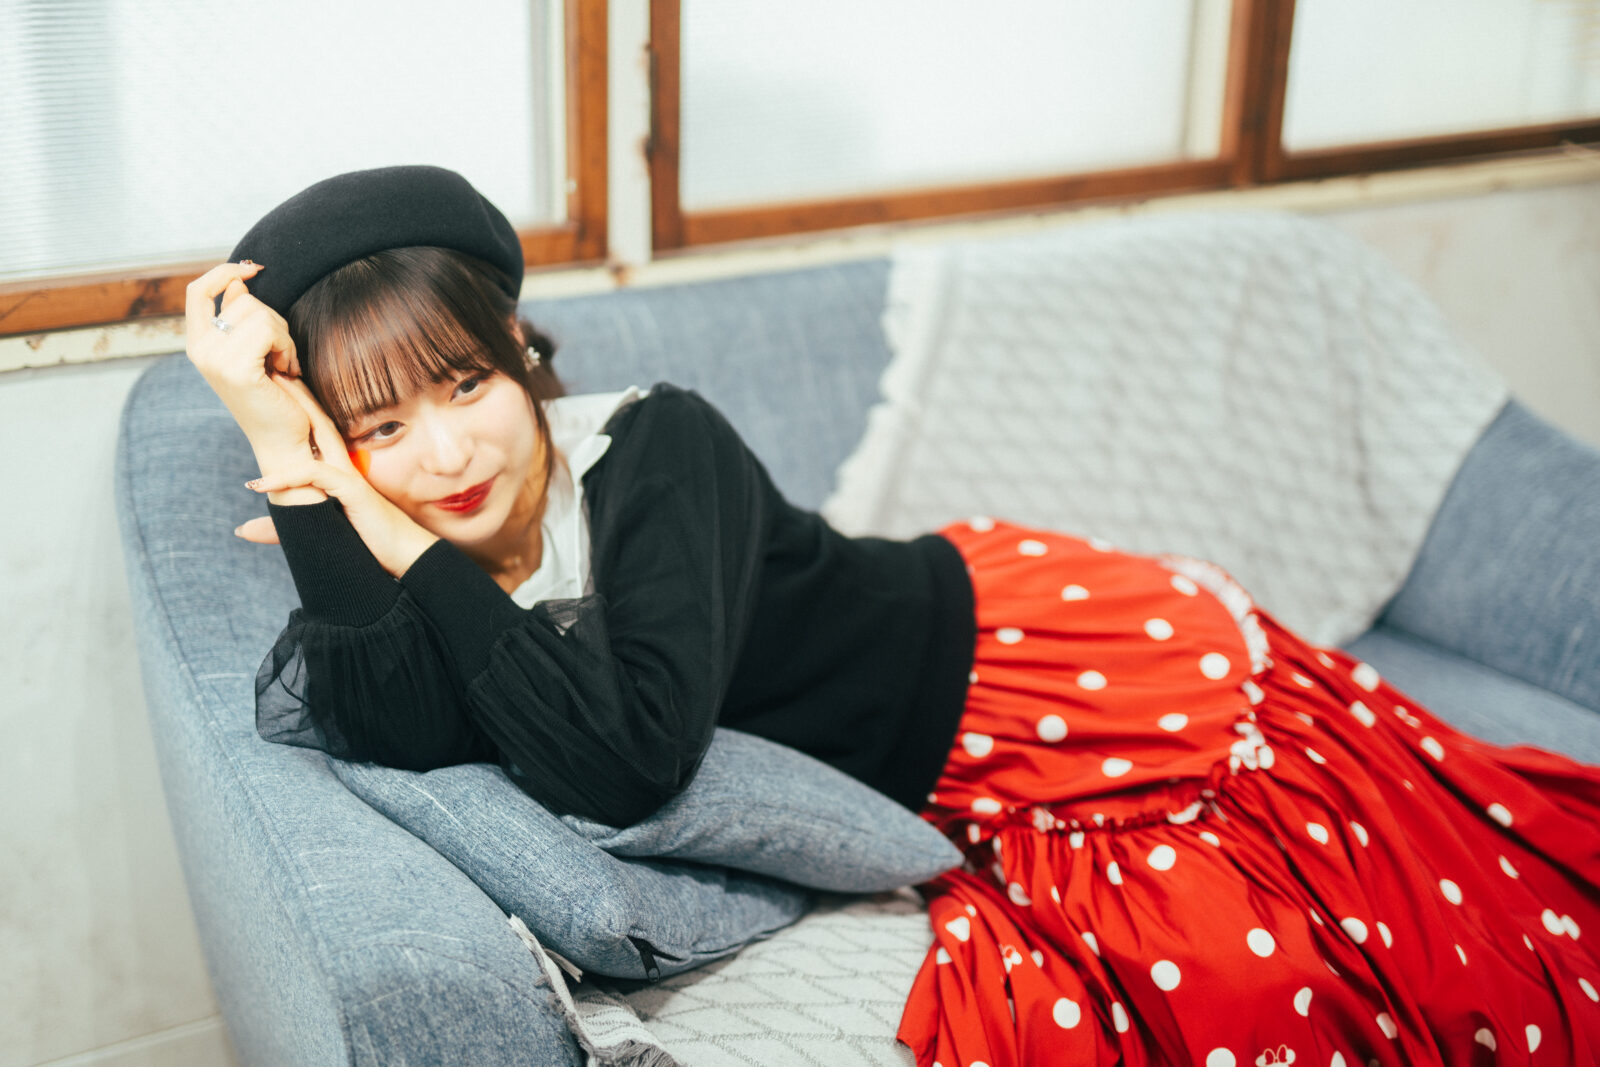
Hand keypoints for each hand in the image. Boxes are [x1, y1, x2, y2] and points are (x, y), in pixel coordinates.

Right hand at [184, 262, 311, 463]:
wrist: (286, 441)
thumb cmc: (278, 396)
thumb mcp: (257, 349)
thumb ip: (242, 318)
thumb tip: (237, 284)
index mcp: (199, 344)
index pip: (198, 290)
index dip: (224, 272)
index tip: (254, 269)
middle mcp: (199, 350)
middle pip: (243, 299)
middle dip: (273, 321)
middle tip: (280, 356)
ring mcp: (214, 359)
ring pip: (259, 312)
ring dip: (283, 337)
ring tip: (282, 366)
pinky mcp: (235, 369)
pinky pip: (268, 331)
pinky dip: (286, 348)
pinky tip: (286, 371)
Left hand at [244, 376, 439, 577]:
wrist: (403, 556)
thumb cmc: (366, 544)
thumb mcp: (315, 532)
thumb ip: (278, 529)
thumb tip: (241, 530)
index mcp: (339, 472)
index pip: (316, 433)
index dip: (298, 410)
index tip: (274, 392)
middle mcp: (345, 468)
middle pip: (318, 423)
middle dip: (296, 398)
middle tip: (272, 373)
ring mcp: (349, 477)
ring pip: (316, 440)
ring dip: (288, 424)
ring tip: (263, 406)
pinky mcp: (351, 492)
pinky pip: (315, 476)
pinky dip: (286, 479)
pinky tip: (258, 485)